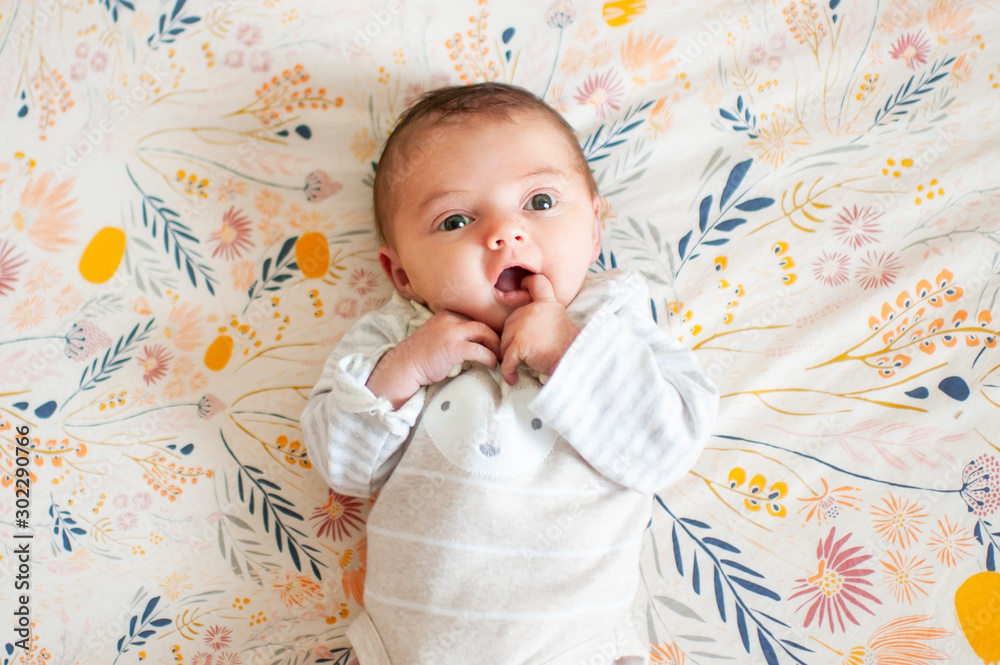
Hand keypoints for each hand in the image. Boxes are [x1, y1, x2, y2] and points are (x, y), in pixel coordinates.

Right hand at [367, 310, 500, 407]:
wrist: (406, 365)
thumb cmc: (422, 354)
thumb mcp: (438, 334)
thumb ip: (454, 332)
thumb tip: (474, 339)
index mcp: (447, 315)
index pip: (474, 317)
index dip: (487, 329)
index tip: (494, 340)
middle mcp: (450, 320)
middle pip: (482, 323)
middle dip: (495, 337)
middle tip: (502, 349)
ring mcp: (451, 333)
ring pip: (483, 333)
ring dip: (495, 346)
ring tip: (500, 357)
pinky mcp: (454, 348)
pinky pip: (479, 350)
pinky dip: (489, 357)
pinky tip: (492, 365)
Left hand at [499, 274, 579, 384]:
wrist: (575, 359)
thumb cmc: (571, 348)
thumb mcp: (561, 321)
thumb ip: (546, 316)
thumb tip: (529, 326)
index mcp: (546, 304)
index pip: (537, 283)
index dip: (527, 283)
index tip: (522, 285)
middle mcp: (533, 310)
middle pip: (511, 322)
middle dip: (512, 339)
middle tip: (519, 354)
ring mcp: (524, 326)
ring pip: (505, 341)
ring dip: (509, 355)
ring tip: (517, 366)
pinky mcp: (520, 343)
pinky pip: (507, 360)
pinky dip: (508, 371)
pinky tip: (513, 378)